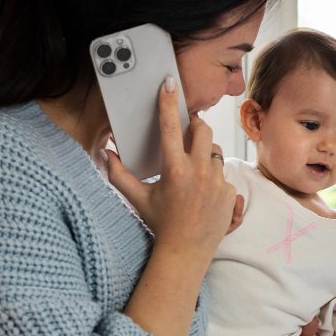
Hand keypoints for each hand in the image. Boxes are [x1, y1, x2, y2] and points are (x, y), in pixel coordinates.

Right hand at [106, 77, 240, 262]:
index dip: (169, 102)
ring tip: (194, 171)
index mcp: (174, 169)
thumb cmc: (160, 223)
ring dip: (205, 154)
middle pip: (204, 129)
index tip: (170, 83)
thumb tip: (105, 153)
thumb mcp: (137, 199)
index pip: (171, 127)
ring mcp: (217, 182)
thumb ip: (118, 175)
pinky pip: (223, 174)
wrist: (186, 252)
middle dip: (197, 126)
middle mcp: (198, 172)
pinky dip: (214, 178)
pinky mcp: (230, 192)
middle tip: (189, 131)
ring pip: (215, 152)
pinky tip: (204, 192)